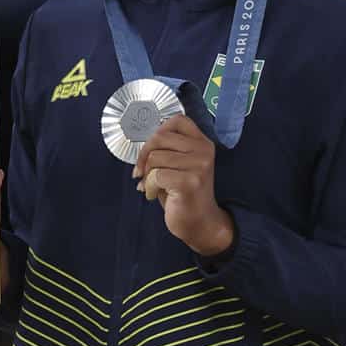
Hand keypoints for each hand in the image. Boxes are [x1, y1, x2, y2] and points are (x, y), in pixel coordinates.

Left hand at [134, 117, 234, 257]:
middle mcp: (204, 151)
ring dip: (146, 174)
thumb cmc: (184, 195)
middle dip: (144, 156)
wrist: (200, 224)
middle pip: (160, 138)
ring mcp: (199, 166)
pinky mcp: (189, 182)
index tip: (151, 150)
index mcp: (203, 142)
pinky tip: (154, 195)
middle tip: (142, 172)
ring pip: (155, 157)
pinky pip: (156, 175)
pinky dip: (149, 187)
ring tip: (151, 186)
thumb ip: (167, 150)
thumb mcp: (179, 165)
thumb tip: (143, 145)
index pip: (177, 120)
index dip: (157, 133)